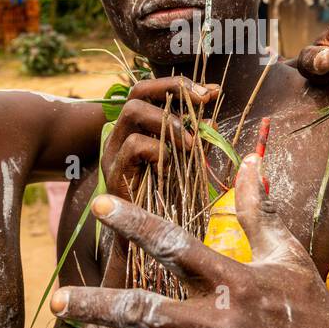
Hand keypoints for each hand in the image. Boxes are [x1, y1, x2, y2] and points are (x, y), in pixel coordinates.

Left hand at [52, 155, 328, 327]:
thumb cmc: (317, 320)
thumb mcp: (290, 260)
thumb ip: (258, 213)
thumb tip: (251, 160)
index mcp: (237, 282)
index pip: (176, 244)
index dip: (134, 222)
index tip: (100, 205)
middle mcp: (221, 322)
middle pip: (143, 309)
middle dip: (94, 304)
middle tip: (57, 300)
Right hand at [100, 76, 218, 198]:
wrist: (145, 243)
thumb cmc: (166, 202)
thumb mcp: (186, 164)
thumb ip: (196, 141)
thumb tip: (214, 119)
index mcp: (137, 129)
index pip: (150, 90)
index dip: (179, 84)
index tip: (211, 91)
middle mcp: (121, 135)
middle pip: (137, 92)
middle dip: (172, 89)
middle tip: (202, 102)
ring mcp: (114, 152)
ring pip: (132, 112)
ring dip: (167, 121)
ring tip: (189, 142)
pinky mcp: (114, 172)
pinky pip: (134, 145)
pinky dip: (158, 149)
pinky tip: (170, 164)